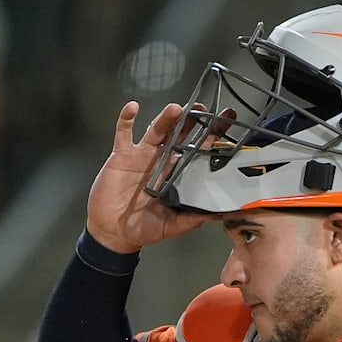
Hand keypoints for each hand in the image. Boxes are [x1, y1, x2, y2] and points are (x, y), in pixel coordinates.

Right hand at [86, 101, 214, 253]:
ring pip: (156, 130)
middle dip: (192, 120)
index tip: (226, 121)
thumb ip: (194, 218)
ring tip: (176, 109)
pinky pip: (124, 133)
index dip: (211, 135)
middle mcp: (162, 160)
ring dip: (166, 118)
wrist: (114, 233)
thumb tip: (218, 215)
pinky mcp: (122, 156)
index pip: (197, 150)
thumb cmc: (143, 228)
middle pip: (180, 134)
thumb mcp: (173, 225)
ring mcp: (142, 156)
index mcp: (176, 174)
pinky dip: (126, 119)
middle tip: (203, 109)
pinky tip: (133, 108)